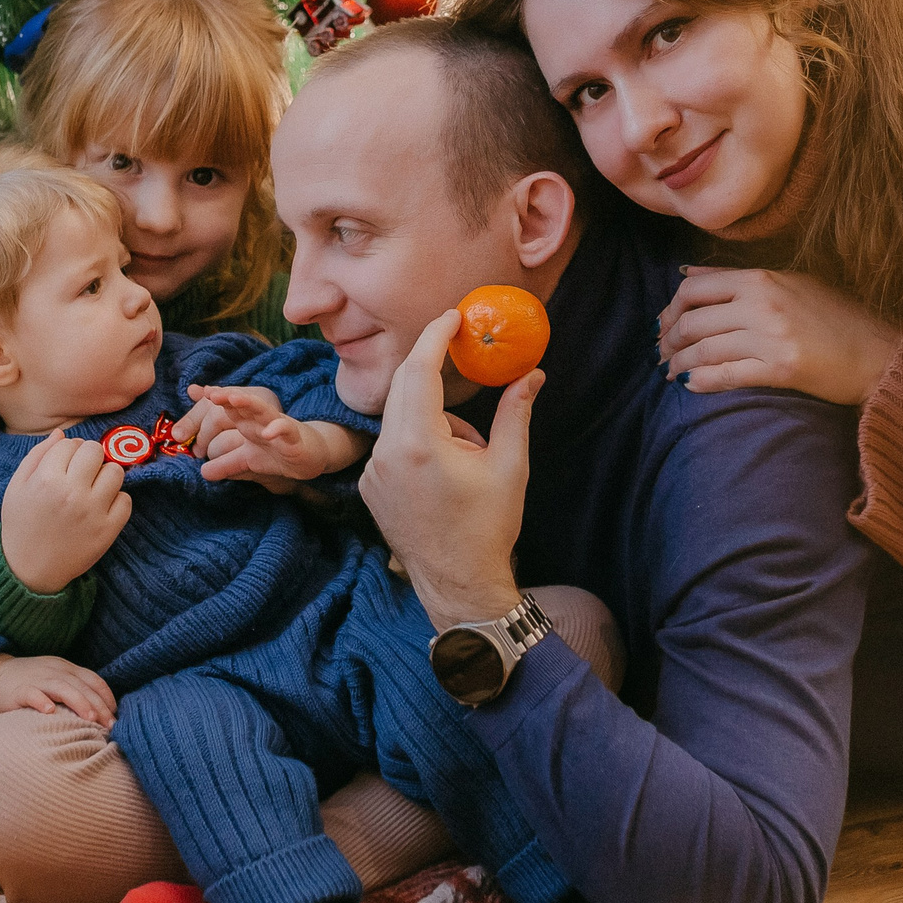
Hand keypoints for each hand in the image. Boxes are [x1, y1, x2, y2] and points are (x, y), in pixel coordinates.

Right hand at [0, 431, 130, 591]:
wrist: (29, 570)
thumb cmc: (21, 524)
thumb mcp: (17, 487)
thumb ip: (37, 456)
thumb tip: (62, 434)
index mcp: (46, 479)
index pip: (71, 443)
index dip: (68, 450)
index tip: (65, 463)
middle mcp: (72, 493)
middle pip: (96, 451)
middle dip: (89, 457)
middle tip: (81, 473)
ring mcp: (93, 512)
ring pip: (116, 471)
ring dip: (105, 476)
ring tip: (93, 489)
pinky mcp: (108, 530)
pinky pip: (126, 500)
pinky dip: (116, 501)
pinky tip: (101, 507)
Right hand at [0, 653, 114, 726]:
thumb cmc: (33, 685)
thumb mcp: (57, 681)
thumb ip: (76, 691)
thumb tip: (103, 715)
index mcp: (66, 669)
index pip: (93, 680)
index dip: (106, 697)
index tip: (115, 716)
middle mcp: (55, 671)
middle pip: (82, 686)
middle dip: (99, 706)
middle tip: (110, 725)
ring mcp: (37, 679)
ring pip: (62, 687)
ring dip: (78, 702)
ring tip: (90, 719)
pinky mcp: (19, 690)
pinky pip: (32, 693)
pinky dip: (42, 701)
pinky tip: (50, 711)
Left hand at [177, 384, 369, 485]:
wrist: (311, 455)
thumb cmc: (277, 452)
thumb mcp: (247, 459)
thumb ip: (224, 463)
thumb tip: (202, 473)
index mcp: (248, 423)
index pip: (229, 408)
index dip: (215, 400)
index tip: (197, 392)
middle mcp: (261, 421)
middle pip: (243, 405)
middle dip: (227, 397)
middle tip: (210, 394)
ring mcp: (278, 427)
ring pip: (263, 411)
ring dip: (249, 403)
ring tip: (234, 398)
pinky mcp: (294, 439)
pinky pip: (286, 431)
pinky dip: (278, 429)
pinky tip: (268, 432)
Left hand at [361, 309, 532, 629]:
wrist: (459, 585)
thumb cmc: (489, 528)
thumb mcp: (509, 466)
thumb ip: (514, 412)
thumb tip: (533, 373)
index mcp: (419, 445)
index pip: (420, 372)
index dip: (435, 337)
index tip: (452, 316)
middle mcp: (386, 454)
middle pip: (405, 387)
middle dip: (434, 368)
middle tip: (459, 350)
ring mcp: (373, 472)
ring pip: (401, 417)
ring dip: (432, 416)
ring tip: (468, 453)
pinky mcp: (370, 486)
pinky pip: (393, 443)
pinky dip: (418, 440)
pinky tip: (444, 471)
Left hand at [657, 267, 902, 401]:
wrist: (878, 353)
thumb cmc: (837, 317)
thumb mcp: (789, 282)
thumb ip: (736, 278)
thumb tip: (687, 273)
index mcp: (762, 279)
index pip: (695, 289)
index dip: (671, 309)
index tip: (664, 324)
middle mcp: (762, 304)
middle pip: (693, 320)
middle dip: (669, 340)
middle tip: (661, 353)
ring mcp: (771, 336)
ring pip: (704, 349)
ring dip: (679, 364)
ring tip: (670, 373)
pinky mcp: (781, 369)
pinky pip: (726, 375)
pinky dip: (701, 382)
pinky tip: (690, 387)